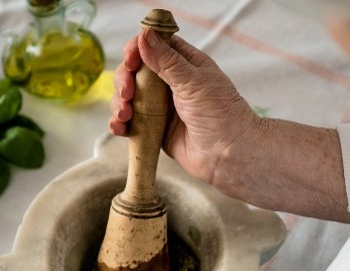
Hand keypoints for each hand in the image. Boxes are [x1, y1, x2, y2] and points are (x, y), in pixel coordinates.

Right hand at [109, 28, 259, 185]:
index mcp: (184, 65)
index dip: (136, 50)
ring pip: (128, 98)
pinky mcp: (154, 130)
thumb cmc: (222, 115)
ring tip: (125, 115)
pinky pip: (130, 123)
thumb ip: (166, 61)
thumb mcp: (194, 81)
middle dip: (124, 80)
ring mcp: (160, 108)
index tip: (130, 61)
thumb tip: (144, 35)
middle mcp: (170, 84)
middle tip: (128, 93)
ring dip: (119, 103)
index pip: (153, 47)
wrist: (230, 155)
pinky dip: (120, 124)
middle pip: (134, 72)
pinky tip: (119, 128)